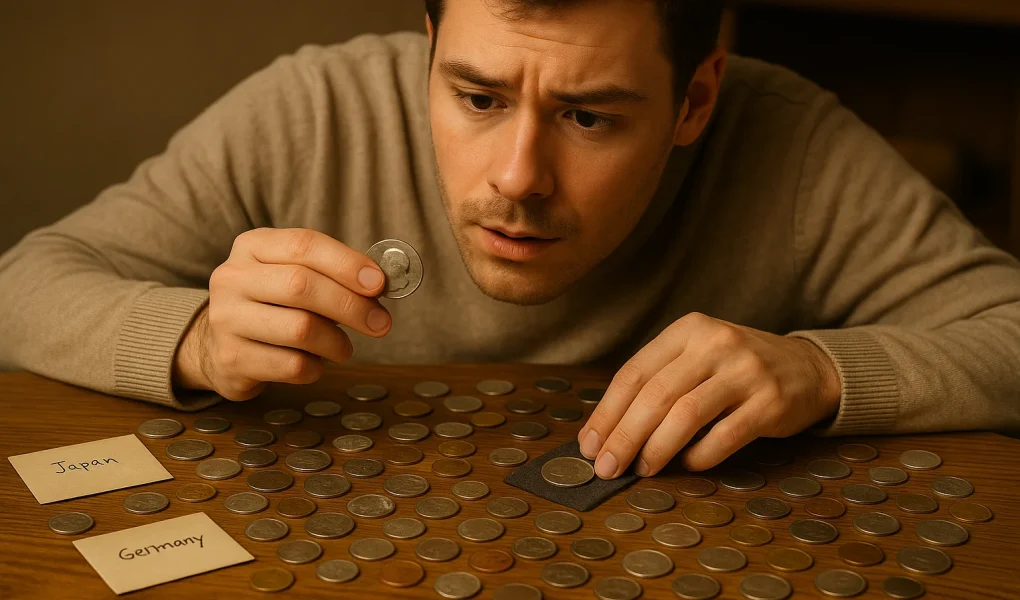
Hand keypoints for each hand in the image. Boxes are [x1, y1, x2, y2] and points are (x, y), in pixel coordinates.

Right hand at [173, 228, 389, 399]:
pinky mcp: (231, 359)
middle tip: (380, 323)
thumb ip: (332, 274)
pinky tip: (314, 363)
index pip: (304, 244)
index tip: (379, 283)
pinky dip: (316, 367)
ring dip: (336, 342)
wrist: (218, 345)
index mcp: (252, 246)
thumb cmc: (272, 304)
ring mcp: (226, 319)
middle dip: (351, 306)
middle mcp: (232, 278)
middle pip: (302, 286)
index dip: (347, 263)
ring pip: (300, 329)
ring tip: (343, 348)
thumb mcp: (292, 274)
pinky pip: (292, 366)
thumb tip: (379, 285)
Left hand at [577, 312, 840, 476]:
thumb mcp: (696, 357)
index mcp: (688, 329)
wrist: (807, 367)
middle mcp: (715, 343)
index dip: (607, 412)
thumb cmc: (734, 369)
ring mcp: (746, 371)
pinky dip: (699, 457)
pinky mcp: (771, 402)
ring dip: (657, 449)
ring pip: (686, 414)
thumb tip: (606, 433)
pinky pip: (724, 437)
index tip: (589, 444)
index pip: (634, 372)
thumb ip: (657, 383)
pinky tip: (685, 466)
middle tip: (606, 467)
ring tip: (642, 469)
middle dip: (624, 435)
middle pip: (656, 394)